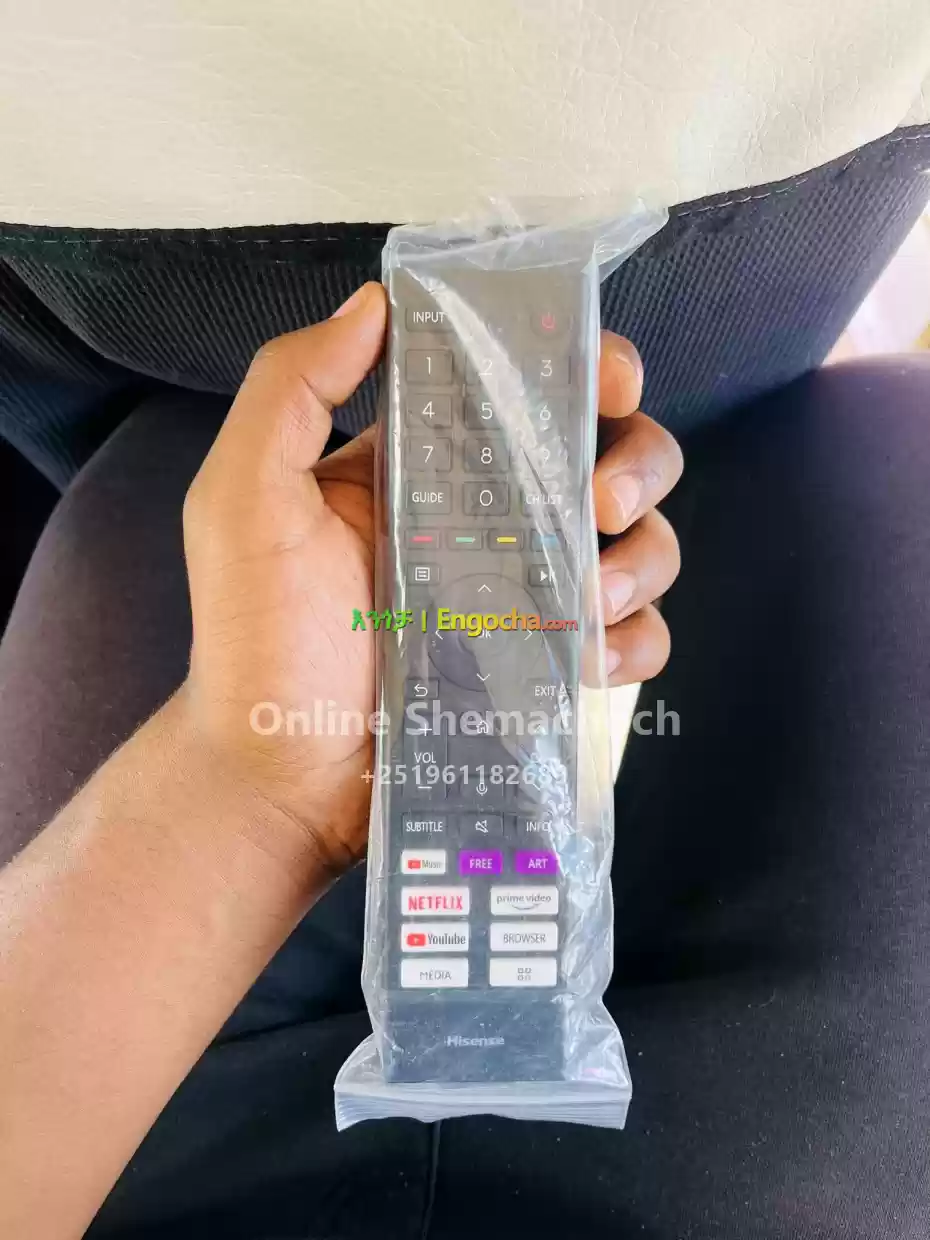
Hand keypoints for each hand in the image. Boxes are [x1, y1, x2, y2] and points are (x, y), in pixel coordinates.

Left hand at [178, 288, 681, 876]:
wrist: (279, 776)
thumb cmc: (257, 637)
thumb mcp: (246, 497)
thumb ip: (290, 389)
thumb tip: (373, 304)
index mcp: (428, 467)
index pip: (525, 389)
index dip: (583, 369)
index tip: (607, 381)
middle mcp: (488, 521)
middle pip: (609, 457)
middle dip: (637, 462)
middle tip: (602, 499)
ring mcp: (525, 597)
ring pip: (638, 544)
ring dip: (645, 555)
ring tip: (594, 595)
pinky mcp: (546, 670)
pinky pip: (632, 637)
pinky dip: (637, 639)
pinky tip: (595, 655)